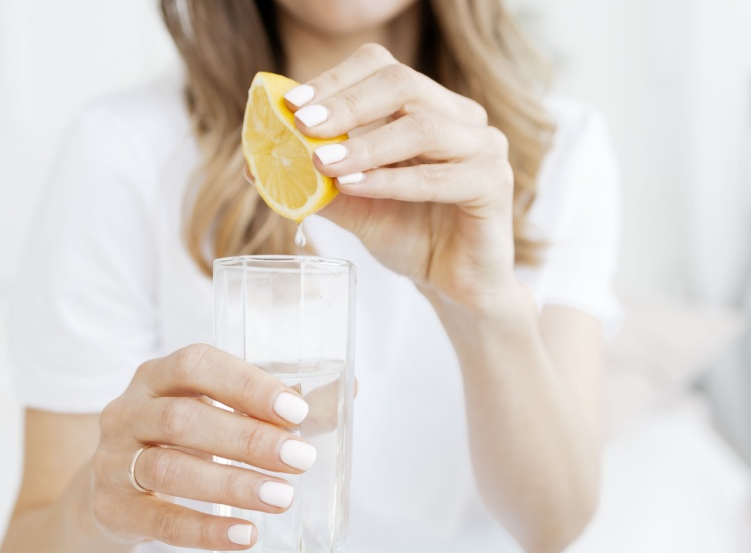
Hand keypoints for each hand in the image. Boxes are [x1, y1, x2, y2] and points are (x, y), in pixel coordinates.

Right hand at [87, 344, 314, 549]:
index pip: (194, 364)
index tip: (295, 411)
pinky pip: (158, 521)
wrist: (111, 496)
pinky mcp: (110, 509)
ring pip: (168, 468)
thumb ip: (274, 405)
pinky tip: (246, 533)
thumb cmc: (182, 443)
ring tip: (282, 498)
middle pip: (182, 419)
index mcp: (155, 376)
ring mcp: (111, 461)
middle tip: (300, 460)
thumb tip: (350, 389)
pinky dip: (205, 530)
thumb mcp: (214, 414)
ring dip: (231, 484)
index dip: (245, 384)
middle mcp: (126, 412)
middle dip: (247, 439)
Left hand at [285, 43, 519, 312]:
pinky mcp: (494, 183)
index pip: (381, 68)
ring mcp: (484, 146)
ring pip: (422, 126)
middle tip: (303, 125)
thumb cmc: (410, 236)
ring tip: (324, 164)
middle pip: (401, 83)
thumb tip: (255, 165)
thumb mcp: (353, 204)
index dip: (335, 80)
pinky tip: (356, 187)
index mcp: (428, 106)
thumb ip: (315, 182)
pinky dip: (392, 180)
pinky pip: (440, 176)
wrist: (453, 286)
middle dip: (345, 104)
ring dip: (366, 145)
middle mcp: (460, 116)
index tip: (293, 104)